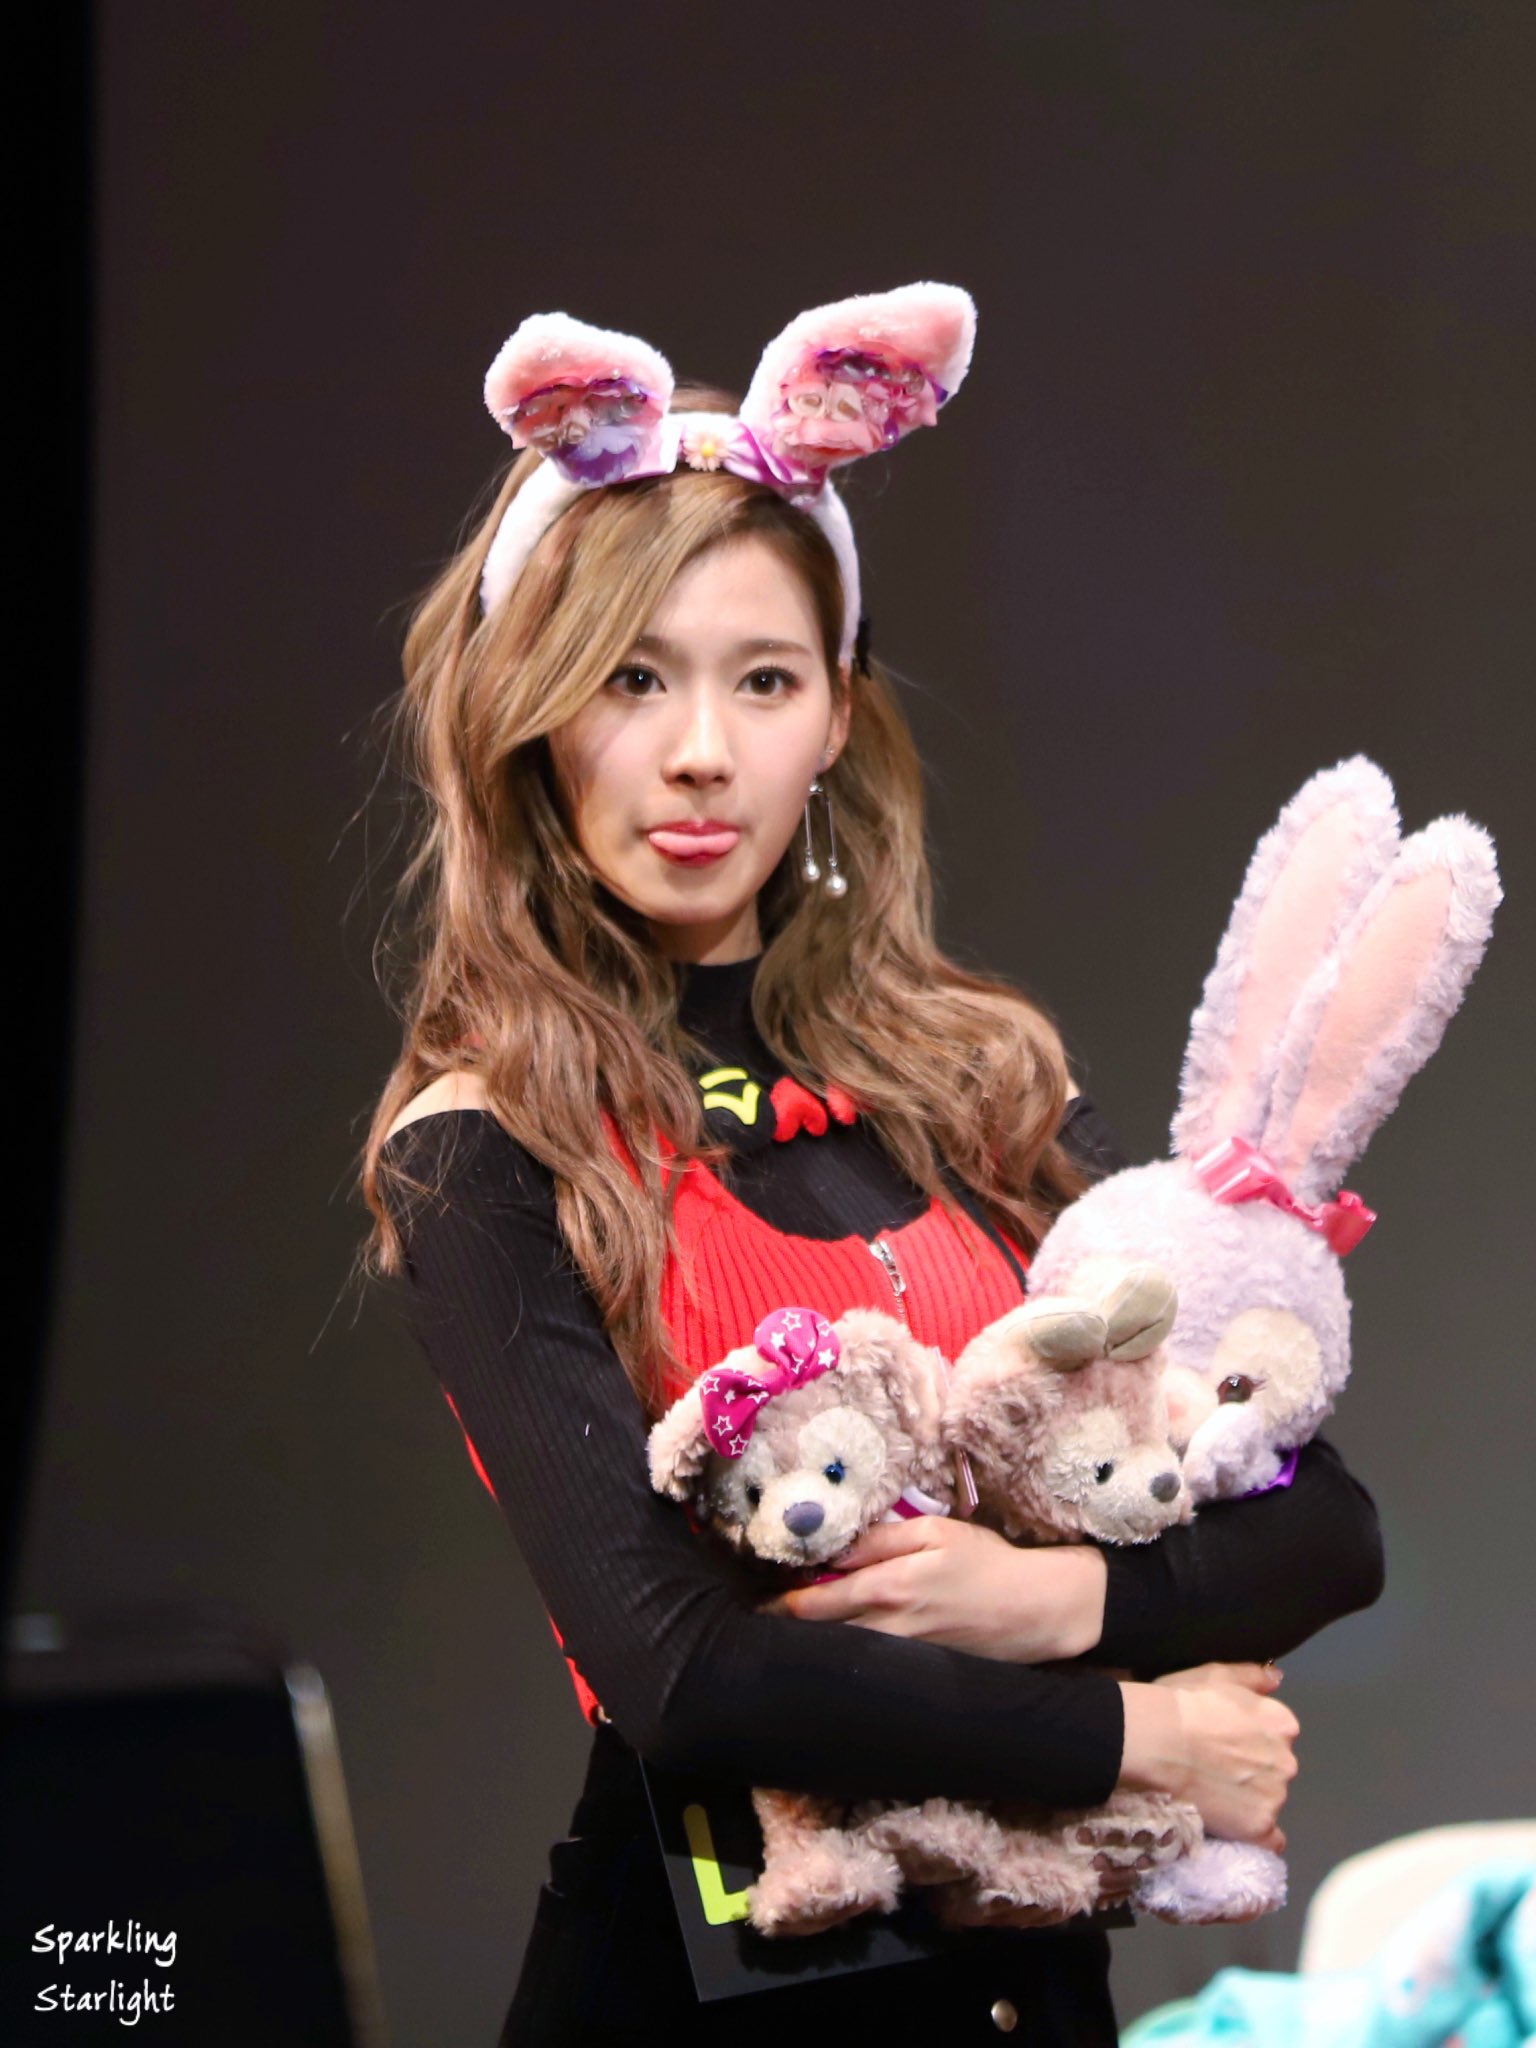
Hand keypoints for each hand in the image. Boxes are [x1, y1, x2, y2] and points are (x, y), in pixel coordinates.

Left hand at [757, 1517, 1108, 1662]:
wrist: (1035, 1609)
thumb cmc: (986, 1561)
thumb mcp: (935, 1532)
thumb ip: (880, 1539)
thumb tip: (834, 1549)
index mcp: (888, 1588)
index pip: (814, 1604)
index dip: (779, 1604)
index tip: (755, 1598)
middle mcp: (888, 1629)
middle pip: (818, 1638)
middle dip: (785, 1631)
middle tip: (755, 1622)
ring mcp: (901, 1658)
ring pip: (840, 1657)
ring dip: (810, 1650)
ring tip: (782, 1641)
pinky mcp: (917, 1672)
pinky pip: (869, 1668)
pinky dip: (844, 1662)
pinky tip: (831, 1657)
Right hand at [1119, 1662, 1297, 1851]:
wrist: (1156, 1740)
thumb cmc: (1182, 1702)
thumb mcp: (1216, 1674)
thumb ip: (1253, 1676)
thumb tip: (1278, 1679)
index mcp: (1281, 1723)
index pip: (1278, 1738)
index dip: (1250, 1741)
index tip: (1226, 1744)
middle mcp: (1286, 1761)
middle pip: (1275, 1772)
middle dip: (1253, 1772)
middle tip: (1215, 1769)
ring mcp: (1274, 1797)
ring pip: (1268, 1803)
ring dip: (1248, 1801)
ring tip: (1212, 1795)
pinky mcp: (1258, 1827)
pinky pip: (1269, 1841)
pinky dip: (1257, 1837)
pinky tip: (1235, 1828)